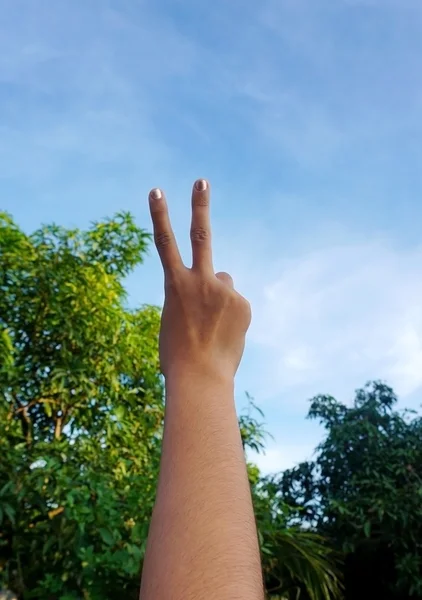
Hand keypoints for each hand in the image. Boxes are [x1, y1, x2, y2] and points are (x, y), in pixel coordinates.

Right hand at [148, 179, 250, 382]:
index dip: (159, 214)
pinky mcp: (242, 303)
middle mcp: (200, 280)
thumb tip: (219, 286)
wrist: (200, 378)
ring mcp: (223, 290)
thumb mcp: (175, 319)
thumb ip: (192, 295)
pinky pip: (236, 302)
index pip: (164, 242)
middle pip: (201, 235)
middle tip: (202, 181)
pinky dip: (231, 315)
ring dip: (219, 296)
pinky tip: (225, 333)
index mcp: (174, 284)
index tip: (157, 189)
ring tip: (213, 325)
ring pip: (223, 282)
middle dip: (199, 205)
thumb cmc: (178, 355)